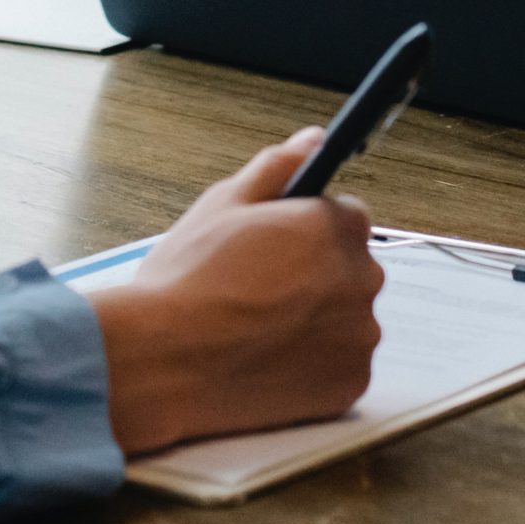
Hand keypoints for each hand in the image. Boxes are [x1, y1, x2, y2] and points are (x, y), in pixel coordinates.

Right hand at [88, 126, 385, 452]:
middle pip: (350, 269)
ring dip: (318, 323)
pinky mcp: (350, 383)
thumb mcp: (221, 205)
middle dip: (316, 277)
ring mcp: (360, 335)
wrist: (162, 363)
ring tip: (258, 331)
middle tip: (258, 292)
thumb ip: (276, 168)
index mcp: (335, 225)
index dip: (306, 232)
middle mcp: (362, 277)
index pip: (345, 217)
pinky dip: (315, 367)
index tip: (275, 250)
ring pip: (347, 320)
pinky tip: (269, 362)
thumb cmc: (185, 283)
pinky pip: (341, 366)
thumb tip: (312, 140)